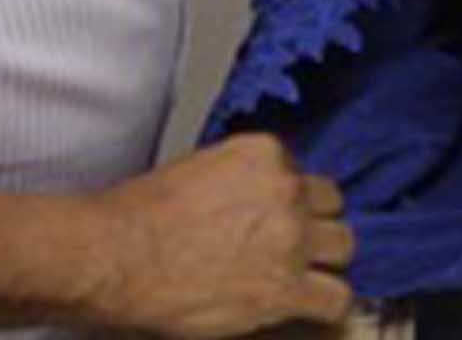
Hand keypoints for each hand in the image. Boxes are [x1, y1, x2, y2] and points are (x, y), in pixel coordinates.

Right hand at [89, 134, 354, 338]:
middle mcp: (286, 190)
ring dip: (323, 263)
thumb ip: (241, 179)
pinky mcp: (286, 288)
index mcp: (264, 154)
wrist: (117, 256)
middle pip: (331, 208)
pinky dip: (324, 305)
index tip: (270, 217)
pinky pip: (337, 298)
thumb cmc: (141, 215)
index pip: (302, 174)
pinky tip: (304, 307)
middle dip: (312, 226)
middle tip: (288, 247)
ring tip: (298, 277)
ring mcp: (291, 239)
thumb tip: (255, 202)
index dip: (288, 200)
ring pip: (343, 247)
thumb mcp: (200, 169)